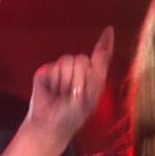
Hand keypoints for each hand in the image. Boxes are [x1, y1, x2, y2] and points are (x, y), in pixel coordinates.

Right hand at [23, 26, 113, 151]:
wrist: (51, 126)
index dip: (105, 43)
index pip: (100, 55)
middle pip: (81, 59)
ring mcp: (59, 70)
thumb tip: (105, 48)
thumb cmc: (73, 115)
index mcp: (92, 76)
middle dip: (78, 79)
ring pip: (66, 62)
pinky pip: (52, 68)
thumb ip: (99, 68)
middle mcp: (76, 69)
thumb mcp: (92, 94)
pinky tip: (51, 92)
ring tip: (61, 95)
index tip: (110, 30)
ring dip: (65, 83)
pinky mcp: (45, 72)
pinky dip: (53, 83)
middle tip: (73, 95)